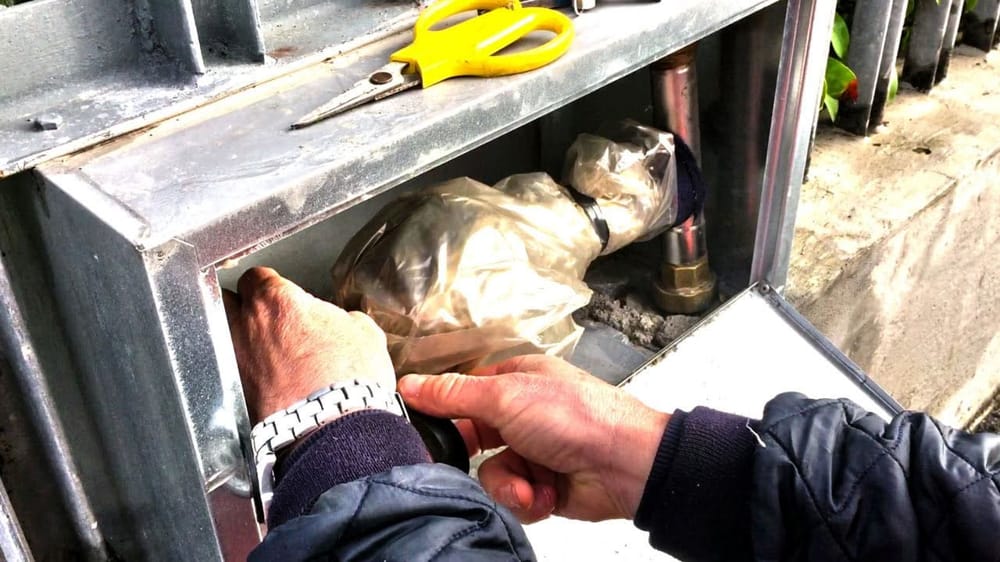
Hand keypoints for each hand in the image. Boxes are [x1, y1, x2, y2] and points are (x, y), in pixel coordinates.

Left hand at [224, 267, 395, 423]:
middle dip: (242, 303)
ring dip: (240, 336)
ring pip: (223, 335)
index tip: (281, 291)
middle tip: (265, 312)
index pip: (258, 277)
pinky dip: (246, 369)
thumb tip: (346, 323)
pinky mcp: (238, 392)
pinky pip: (234, 369)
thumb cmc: (349, 379)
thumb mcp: (365, 333)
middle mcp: (248, 327)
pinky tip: (268, 376)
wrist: (335, 428)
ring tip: (264, 345)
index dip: (271, 283)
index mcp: (277, 302)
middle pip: (226, 300)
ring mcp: (237, 361)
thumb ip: (346, 319)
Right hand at [398, 355, 668, 523]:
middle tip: (468, 462)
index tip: (424, 428)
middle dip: (475, 456)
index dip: (444, 411)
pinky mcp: (544, 485)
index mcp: (516, 380)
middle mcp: (524, 414)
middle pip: (474, 438)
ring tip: (528, 484)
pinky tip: (544, 494)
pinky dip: (526, 499)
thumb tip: (411, 384)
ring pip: (491, 474)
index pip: (464, 393)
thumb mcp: (505, 396)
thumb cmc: (576, 416)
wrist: (625, 464)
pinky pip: (513, 496)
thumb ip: (454, 395)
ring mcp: (535, 450)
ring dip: (507, 484)